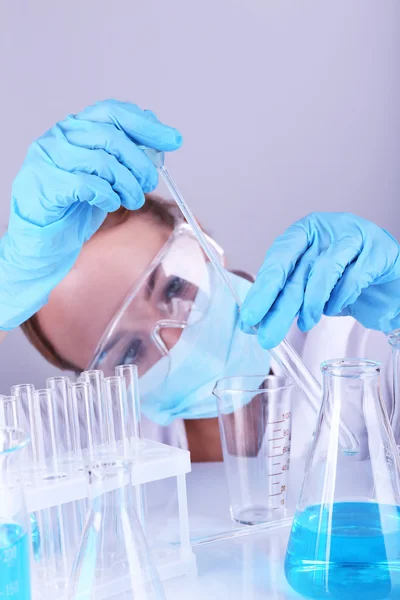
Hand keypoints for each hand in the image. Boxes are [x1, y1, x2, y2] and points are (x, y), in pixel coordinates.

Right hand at [0, 99, 181, 329]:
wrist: (44, 240)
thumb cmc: (74, 206)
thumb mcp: (106, 176)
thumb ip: (125, 155)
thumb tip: (156, 137)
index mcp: (75, 128)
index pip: (113, 112)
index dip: (146, 126)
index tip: (173, 140)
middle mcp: (59, 137)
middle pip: (112, 137)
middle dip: (140, 163)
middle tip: (150, 183)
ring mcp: (48, 159)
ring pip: (102, 162)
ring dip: (127, 184)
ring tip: (133, 200)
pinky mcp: (45, 185)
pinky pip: (87, 185)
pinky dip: (107, 196)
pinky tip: (111, 204)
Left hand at [240, 212, 399, 348]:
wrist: (391, 285)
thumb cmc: (348, 280)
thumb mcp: (312, 287)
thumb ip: (286, 297)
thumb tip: (254, 322)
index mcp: (305, 232)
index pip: (277, 259)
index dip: (262, 290)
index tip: (249, 317)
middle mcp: (327, 229)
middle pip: (295, 268)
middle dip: (278, 305)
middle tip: (265, 333)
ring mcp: (354, 236)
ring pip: (324, 270)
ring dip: (311, 304)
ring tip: (305, 325)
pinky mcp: (378, 251)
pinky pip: (353, 278)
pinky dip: (341, 298)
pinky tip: (334, 308)